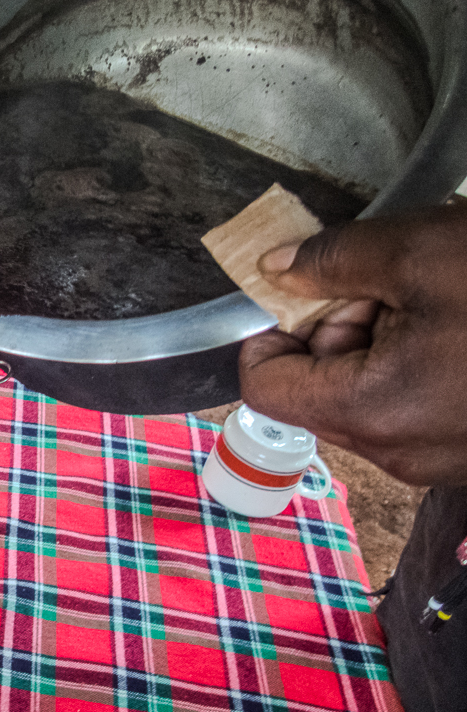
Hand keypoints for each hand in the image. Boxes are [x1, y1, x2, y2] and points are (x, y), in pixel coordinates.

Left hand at [239, 203, 466, 485]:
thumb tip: (274, 268)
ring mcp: (439, 459)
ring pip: (366, 395)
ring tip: (437, 300)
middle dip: (336, 328)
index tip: (297, 293)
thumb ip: (330, 260)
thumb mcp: (421, 252)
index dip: (266, 335)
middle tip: (390, 284)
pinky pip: (413, 407)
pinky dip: (418, 362)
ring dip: (380, 340)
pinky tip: (462, 327)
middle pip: (316, 389)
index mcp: (371, 411)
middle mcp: (399, 451)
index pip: (264, 389)